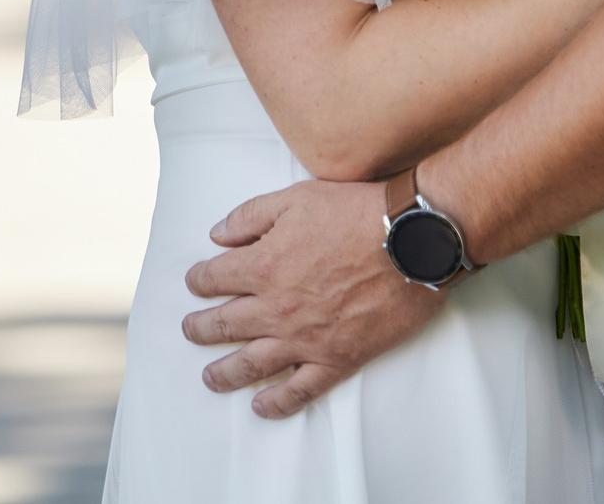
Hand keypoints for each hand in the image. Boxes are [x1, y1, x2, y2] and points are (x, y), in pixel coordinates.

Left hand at [181, 178, 441, 417]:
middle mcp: (277, 308)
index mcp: (263, 265)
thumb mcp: (296, 198)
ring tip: (210, 378)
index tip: (195, 283)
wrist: (412, 242)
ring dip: (224, 373)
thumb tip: (217, 235)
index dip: (199, 280)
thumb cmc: (358, 214)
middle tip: (191, 331)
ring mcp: (305, 338)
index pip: (215, 278)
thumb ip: (250, 216)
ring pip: (252, 364)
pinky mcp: (337, 358)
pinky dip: (277, 402)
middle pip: (225, 325)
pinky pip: (300, 390)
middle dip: (201, 328)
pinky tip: (261, 406)